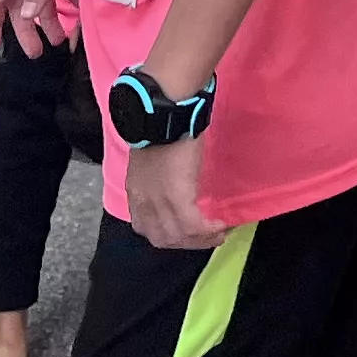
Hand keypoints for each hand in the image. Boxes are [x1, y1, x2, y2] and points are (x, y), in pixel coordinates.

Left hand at [123, 134, 218, 252]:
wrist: (164, 113)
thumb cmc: (159, 124)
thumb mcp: (150, 156)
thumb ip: (156, 174)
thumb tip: (174, 177)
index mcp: (135, 192)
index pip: (145, 227)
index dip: (165, 234)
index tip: (184, 232)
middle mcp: (143, 203)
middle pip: (161, 238)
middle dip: (186, 242)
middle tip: (207, 238)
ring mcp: (159, 202)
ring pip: (178, 236)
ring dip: (200, 240)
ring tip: (219, 233)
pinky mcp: (177, 198)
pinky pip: (193, 225)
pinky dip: (208, 230)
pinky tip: (221, 225)